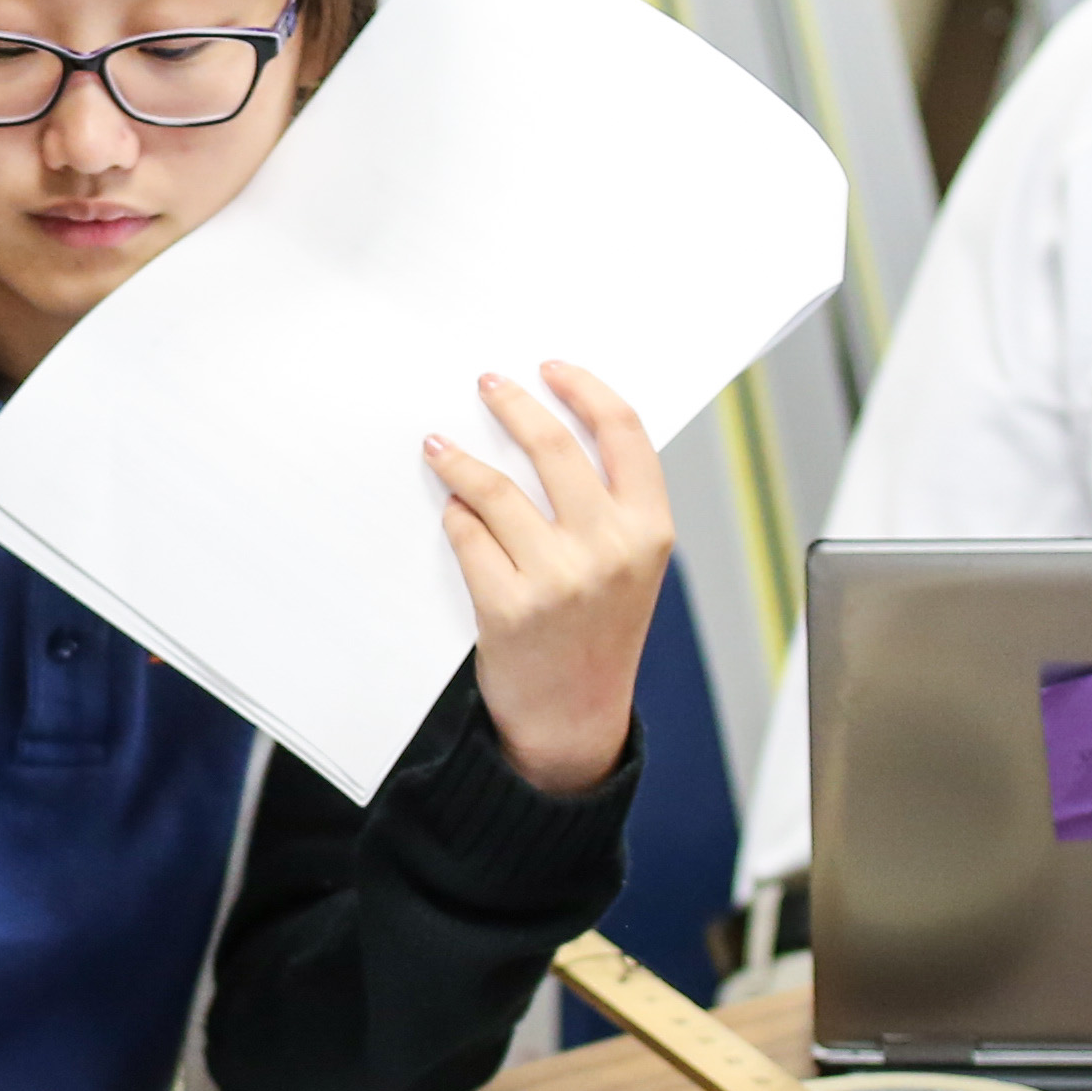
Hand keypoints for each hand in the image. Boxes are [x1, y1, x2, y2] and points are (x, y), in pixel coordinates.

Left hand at [427, 363, 674, 796]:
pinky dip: (455, 518)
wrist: (574, 722)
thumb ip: (610, 506)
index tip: (552, 368)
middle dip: (514, 405)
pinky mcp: (507, 605)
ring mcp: (558, 578)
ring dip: (461, 461)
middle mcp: (611, 550)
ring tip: (440, 448)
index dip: (585, 389)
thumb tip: (550, 429)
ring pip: (495, 489)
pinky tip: (452, 512)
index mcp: (651, 531)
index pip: (623, 432)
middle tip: (488, 386)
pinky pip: (467, 535)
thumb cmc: (599, 635)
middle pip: (553, 447)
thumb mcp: (632, 567)